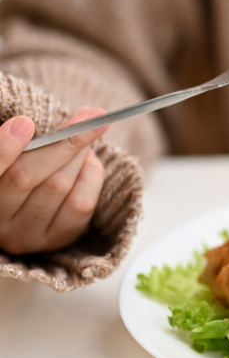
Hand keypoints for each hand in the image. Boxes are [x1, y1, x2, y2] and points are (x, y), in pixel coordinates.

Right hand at [0, 108, 107, 254]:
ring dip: (78, 156)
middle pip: (26, 176)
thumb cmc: (21, 168)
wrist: (33, 209)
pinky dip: (90, 176)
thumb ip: (30, 137)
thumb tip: (80, 116)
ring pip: (57, 185)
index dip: (4, 147)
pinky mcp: (54, 241)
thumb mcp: (18, 155)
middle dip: (61, 142)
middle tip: (89, 118)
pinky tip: (89, 163)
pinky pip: (80, 204)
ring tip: (86, 139)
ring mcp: (24, 235)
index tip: (24, 122)